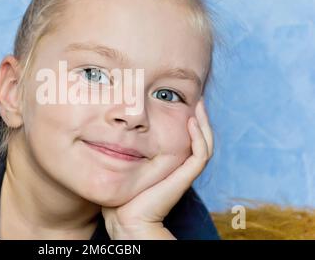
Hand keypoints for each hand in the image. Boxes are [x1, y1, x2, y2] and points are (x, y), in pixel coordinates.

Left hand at [101, 98, 213, 238]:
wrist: (125, 218)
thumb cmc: (121, 193)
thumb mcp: (124, 163)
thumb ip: (125, 148)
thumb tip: (113, 127)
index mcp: (170, 163)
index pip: (187, 138)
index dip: (188, 120)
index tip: (182, 101)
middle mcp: (180, 166)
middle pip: (199, 137)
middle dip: (200, 116)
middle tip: (197, 98)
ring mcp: (183, 172)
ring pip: (204, 143)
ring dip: (203, 123)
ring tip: (198, 104)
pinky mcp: (184, 177)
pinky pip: (200, 155)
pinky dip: (199, 137)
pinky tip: (191, 122)